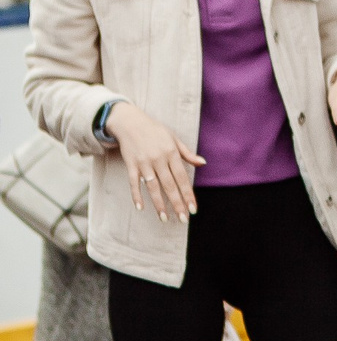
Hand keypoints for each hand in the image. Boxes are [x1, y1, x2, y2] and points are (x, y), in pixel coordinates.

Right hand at [103, 100, 203, 220]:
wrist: (129, 121)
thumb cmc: (155, 131)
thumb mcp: (174, 139)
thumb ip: (187, 153)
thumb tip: (203, 163)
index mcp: (171, 154)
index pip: (182, 178)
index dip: (188, 194)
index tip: (193, 209)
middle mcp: (158, 159)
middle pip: (169, 186)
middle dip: (177, 204)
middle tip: (183, 219)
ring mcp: (144, 162)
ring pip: (152, 187)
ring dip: (159, 204)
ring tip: (164, 218)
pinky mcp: (131, 164)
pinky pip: (134, 182)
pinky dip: (136, 194)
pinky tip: (141, 207)